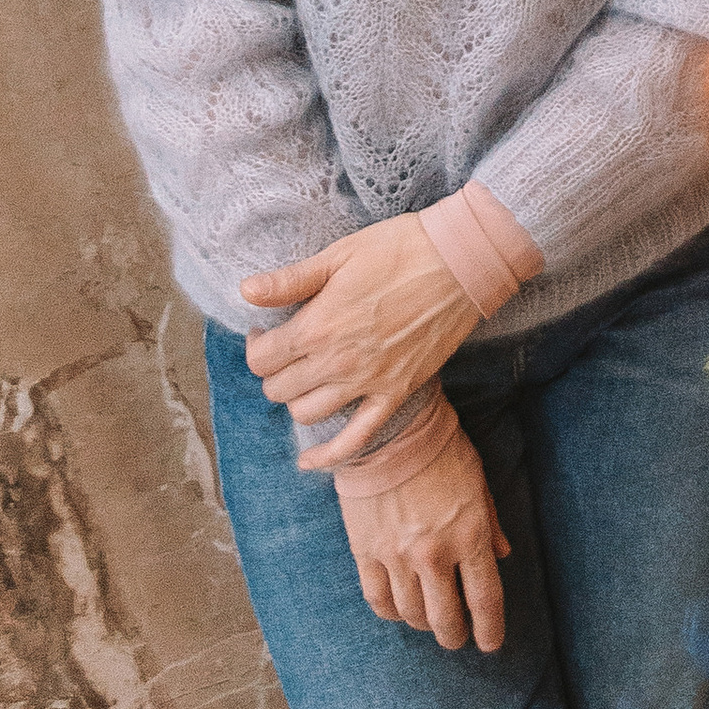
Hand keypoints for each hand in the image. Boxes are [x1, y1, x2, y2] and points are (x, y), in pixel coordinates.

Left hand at [242, 218, 479, 468]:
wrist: (463, 261)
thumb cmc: (401, 248)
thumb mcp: (340, 254)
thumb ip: (290, 280)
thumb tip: (245, 291)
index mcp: (318, 325)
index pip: (261, 359)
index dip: (256, 346)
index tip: (265, 331)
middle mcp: (337, 361)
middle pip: (278, 389)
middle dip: (274, 371)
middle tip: (286, 351)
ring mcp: (367, 382)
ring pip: (307, 414)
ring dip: (297, 400)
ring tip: (306, 378)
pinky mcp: (395, 393)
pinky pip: (355, 439)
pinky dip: (328, 455)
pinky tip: (309, 461)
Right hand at [338, 411, 510, 650]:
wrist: (391, 429)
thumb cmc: (442, 449)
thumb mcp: (478, 481)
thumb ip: (490, 523)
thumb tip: (504, 555)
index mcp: (469, 535)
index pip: (485, 599)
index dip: (490, 629)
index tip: (490, 644)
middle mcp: (434, 553)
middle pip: (446, 618)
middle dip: (455, 635)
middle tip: (457, 637)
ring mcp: (397, 556)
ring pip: (411, 614)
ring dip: (423, 625)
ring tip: (429, 622)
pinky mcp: (366, 552)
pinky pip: (378, 599)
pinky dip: (391, 613)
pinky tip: (399, 610)